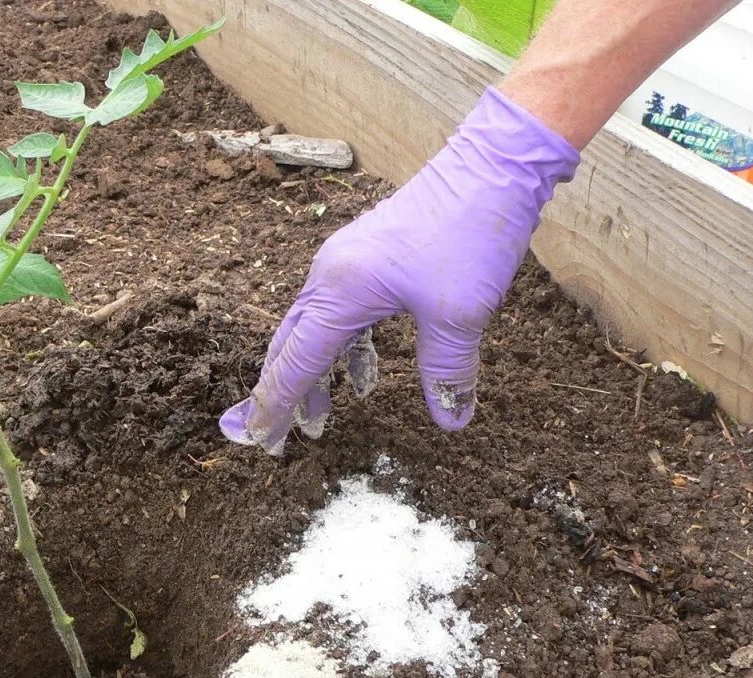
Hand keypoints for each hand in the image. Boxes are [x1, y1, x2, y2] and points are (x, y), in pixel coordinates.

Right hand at [220, 88, 580, 454]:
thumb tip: (450, 420)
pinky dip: (342, 350)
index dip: (277, 404)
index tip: (260, 439)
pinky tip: (361, 377)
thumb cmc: (470, 232)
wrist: (492, 163)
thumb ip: (446, 371)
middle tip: (271, 437)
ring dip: (313, 374)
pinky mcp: (366, 256)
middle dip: (283, 393)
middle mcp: (331, 274)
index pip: (297, 362)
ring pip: (314, 330)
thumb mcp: (459, 314)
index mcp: (341, 291)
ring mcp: (346, 262)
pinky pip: (339, 313)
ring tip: (318, 418)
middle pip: (291, 345)